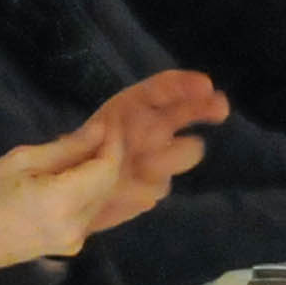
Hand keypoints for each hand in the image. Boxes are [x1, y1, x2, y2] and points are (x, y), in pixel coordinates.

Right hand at [0, 126, 130, 284]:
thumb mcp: (20, 162)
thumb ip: (66, 148)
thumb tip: (99, 131)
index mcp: (63, 202)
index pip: (106, 169)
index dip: (112, 144)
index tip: (108, 123)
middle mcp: (77, 226)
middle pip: (108, 185)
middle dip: (106, 157)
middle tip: (95, 132)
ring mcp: (75, 241)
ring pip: (100, 199)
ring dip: (96, 174)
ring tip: (78, 151)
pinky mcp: (69, 246)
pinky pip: (88, 212)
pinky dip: (86, 191)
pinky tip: (69, 176)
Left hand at [72, 67, 221, 231]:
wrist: (66, 198)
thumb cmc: (68, 163)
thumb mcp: (70, 143)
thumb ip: (88, 140)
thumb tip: (109, 134)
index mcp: (131, 108)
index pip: (162, 90)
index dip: (184, 86)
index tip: (206, 86)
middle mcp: (150, 129)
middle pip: (186, 113)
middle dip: (203, 108)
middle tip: (219, 109)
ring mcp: (157, 159)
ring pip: (183, 154)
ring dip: (166, 159)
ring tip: (140, 167)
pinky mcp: (155, 187)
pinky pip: (158, 186)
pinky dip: (143, 188)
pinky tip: (125, 192)